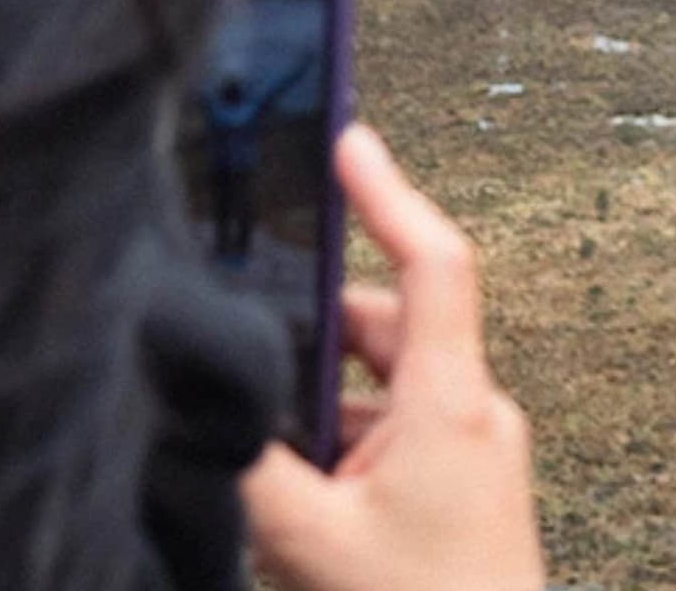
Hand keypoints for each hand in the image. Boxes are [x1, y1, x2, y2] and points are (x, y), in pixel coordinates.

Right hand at [240, 126, 544, 590]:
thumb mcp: (305, 536)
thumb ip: (248, 459)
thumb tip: (199, 397)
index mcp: (452, 402)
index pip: (433, 260)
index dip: (387, 192)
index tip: (347, 139)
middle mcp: (475, 413)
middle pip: (388, 327)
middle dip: (314, 330)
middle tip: (241, 346)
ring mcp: (476, 455)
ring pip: (383, 390)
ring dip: (320, 403)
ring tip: (260, 454)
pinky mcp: (465, 492)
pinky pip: (394, 438)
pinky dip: (340, 443)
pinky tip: (289, 493)